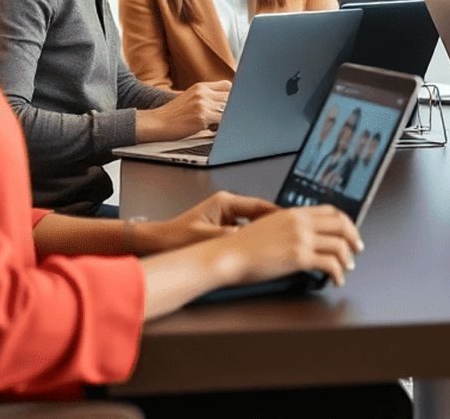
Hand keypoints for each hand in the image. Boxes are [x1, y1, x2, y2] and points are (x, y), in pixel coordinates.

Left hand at [130, 191, 277, 254]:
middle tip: (291, 233)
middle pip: (260, 213)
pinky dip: (254, 238)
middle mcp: (227, 206)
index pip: (259, 206)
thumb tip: (247, 239)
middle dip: (275, 223)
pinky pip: (246, 230)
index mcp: (225, 202)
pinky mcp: (224, 227)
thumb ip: (227, 237)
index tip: (291, 221)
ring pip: (254, 222)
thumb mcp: (204, 237)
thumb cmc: (174, 236)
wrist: (157, 242)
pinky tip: (261, 248)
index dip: (277, 214)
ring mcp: (226, 216)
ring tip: (279, 242)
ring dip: (265, 232)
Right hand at [137, 79, 229, 141]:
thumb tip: (224, 105)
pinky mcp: (202, 117)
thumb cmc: (172, 115)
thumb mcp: (189, 98)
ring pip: (228, 109)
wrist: (155, 123)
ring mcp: (203, 104)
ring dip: (226, 118)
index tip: (234, 103)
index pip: (227, 85)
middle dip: (232, 108)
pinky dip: (220, 127)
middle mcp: (203, 92)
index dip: (233, 95)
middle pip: (231, 97)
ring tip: (214, 125)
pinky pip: (222, 121)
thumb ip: (205, 98)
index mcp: (201, 87)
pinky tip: (210, 130)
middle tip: (225, 118)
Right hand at [208, 204, 362, 287]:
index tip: (349, 232)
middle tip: (357, 249)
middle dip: (353, 238)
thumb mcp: (269, 226)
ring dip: (347, 259)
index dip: (346, 222)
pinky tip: (336, 280)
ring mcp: (301, 238)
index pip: (331, 211)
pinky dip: (338, 273)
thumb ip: (288, 227)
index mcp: (294, 213)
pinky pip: (330, 264)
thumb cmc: (242, 246)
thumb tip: (304, 237)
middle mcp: (301, 222)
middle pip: (341, 225)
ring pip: (339, 245)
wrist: (227, 255)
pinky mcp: (299, 257)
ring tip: (346, 268)